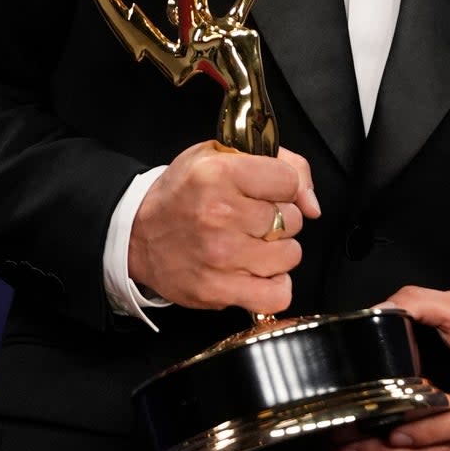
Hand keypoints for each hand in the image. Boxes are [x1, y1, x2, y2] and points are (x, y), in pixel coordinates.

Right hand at [128, 141, 318, 313]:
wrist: (136, 235)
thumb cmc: (182, 193)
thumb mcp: (220, 156)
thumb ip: (279, 162)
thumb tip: (312, 203)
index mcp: (220, 173)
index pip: (289, 180)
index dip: (283, 186)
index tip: (267, 191)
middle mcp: (221, 214)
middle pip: (292, 219)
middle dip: (279, 218)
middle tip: (251, 218)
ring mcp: (221, 256)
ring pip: (290, 255)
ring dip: (277, 251)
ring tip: (252, 244)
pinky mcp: (218, 290)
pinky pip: (277, 294)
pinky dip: (274, 285)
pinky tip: (257, 272)